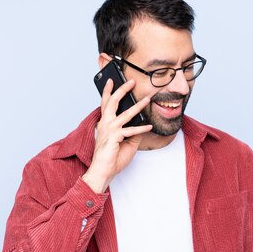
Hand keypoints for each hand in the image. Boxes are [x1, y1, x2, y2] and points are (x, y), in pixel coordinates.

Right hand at [81, 78, 151, 192]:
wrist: (104, 171)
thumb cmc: (112, 157)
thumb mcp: (127, 142)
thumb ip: (133, 132)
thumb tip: (142, 124)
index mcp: (105, 124)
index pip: (105, 104)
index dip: (108, 91)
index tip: (111, 80)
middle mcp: (105, 124)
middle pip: (112, 102)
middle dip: (122, 90)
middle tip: (131, 81)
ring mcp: (109, 130)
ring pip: (125, 113)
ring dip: (138, 106)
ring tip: (147, 99)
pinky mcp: (114, 137)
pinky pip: (131, 130)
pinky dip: (141, 129)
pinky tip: (149, 127)